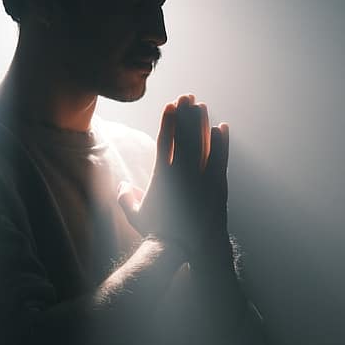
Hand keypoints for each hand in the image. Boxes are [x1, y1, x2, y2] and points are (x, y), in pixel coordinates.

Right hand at [118, 94, 229, 259]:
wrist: (185, 248)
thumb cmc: (157, 232)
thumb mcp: (135, 215)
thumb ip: (126, 196)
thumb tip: (122, 184)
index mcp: (163, 176)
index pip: (165, 140)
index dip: (168, 120)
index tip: (170, 104)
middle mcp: (183, 174)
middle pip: (186, 136)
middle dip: (186, 113)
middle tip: (188, 96)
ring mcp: (202, 179)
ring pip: (204, 143)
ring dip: (203, 122)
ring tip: (202, 105)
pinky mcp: (216, 186)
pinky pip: (220, 159)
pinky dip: (222, 143)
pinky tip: (222, 128)